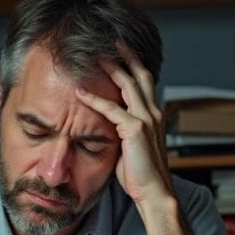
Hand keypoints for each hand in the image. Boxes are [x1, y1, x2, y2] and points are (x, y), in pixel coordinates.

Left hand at [76, 43, 173, 204]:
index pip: (144, 83)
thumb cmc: (142, 175)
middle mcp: (152, 113)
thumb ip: (122, 132)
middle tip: (111, 41)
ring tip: (94, 56)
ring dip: (111, 68)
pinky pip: (112, 109)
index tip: (121, 52)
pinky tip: (80, 93)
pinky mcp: (135, 130)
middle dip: (125, 56)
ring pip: (127, 85)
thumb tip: (107, 127)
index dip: (133, 65)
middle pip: (139, 75)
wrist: (155, 193)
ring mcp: (146, 119)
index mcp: (153, 116)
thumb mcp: (131, 148)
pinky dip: (94, 99)